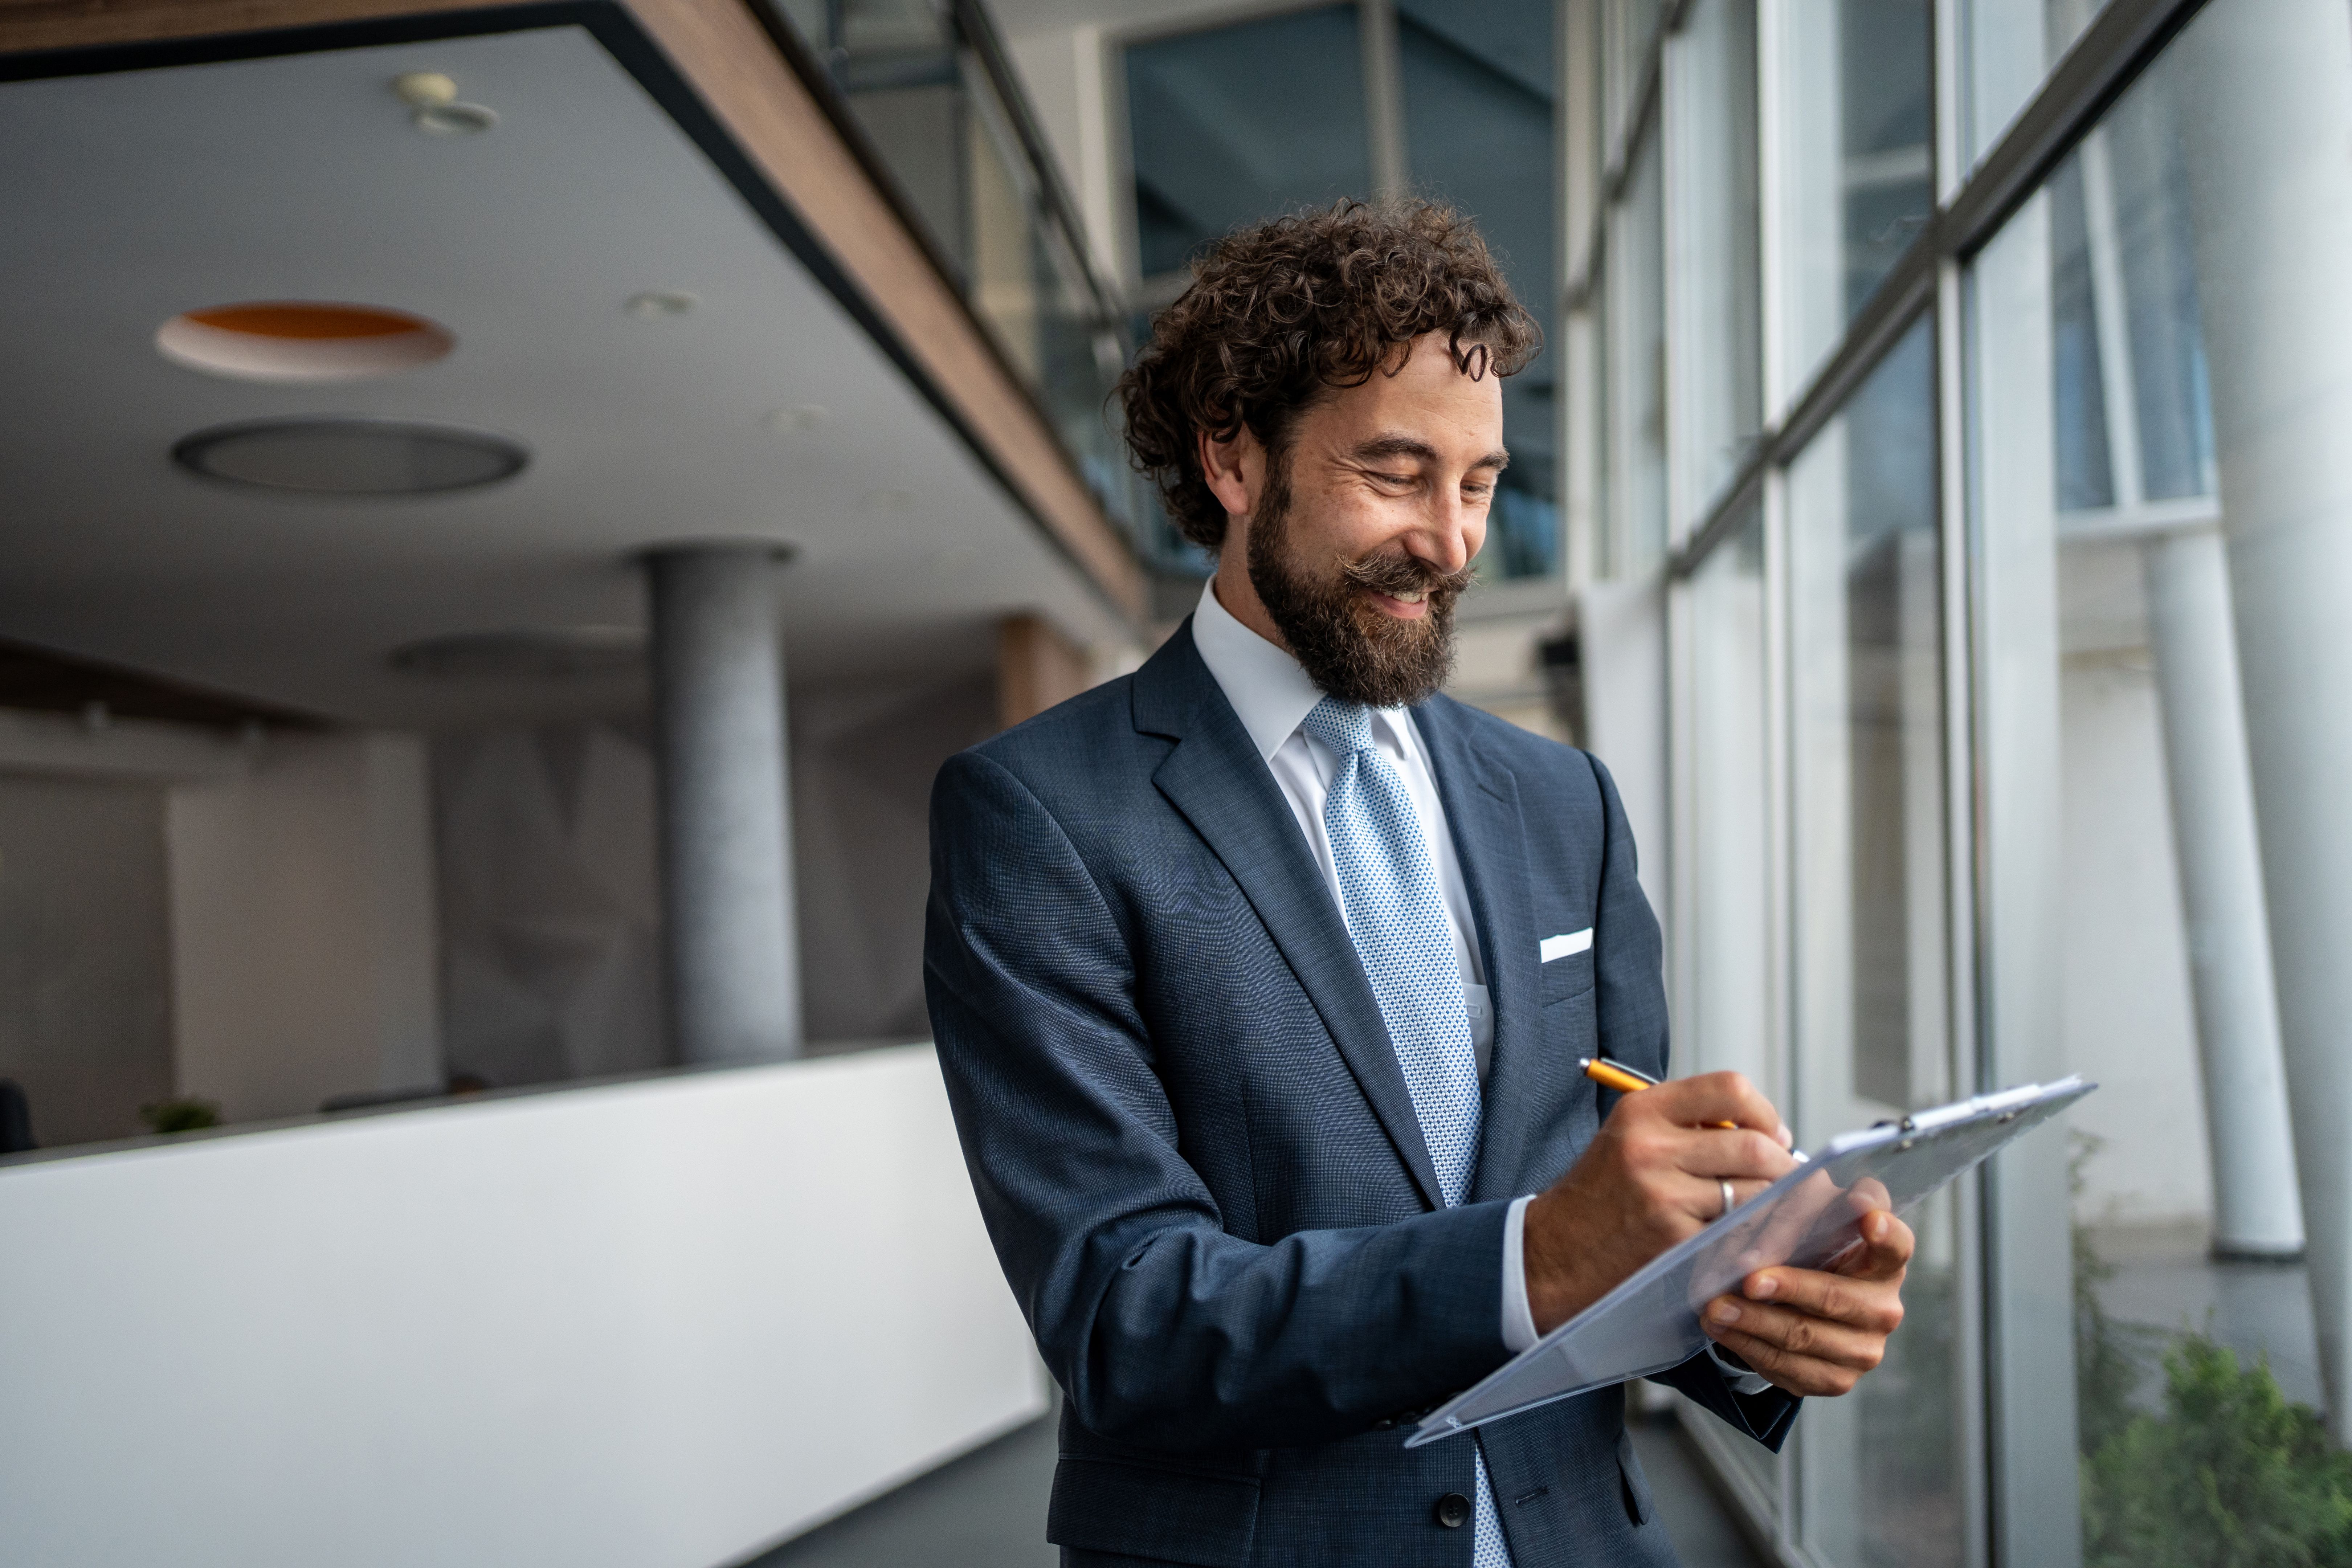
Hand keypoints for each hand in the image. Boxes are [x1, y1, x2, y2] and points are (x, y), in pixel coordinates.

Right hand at [1521, 1072, 1797, 1333]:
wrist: (1553, 1251)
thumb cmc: (1602, 1193)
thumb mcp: (1631, 1137)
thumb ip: (1690, 1125)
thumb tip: (1770, 1133)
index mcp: (1642, 1111)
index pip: (1730, 1088)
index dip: (1765, 1112)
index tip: (1771, 1133)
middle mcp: (1650, 1147)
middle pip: (1754, 1145)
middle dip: (1782, 1164)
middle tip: (1782, 1177)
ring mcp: (1662, 1196)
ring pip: (1753, 1191)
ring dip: (1770, 1202)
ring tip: (1761, 1207)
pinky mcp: (1672, 1240)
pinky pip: (1736, 1231)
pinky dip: (1748, 1234)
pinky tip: (1738, 1235)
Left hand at [1700, 1205, 1911, 1396]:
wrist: (1803, 1304)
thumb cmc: (1811, 1251)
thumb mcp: (1817, 1224)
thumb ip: (1816, 1205)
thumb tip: (1794, 1183)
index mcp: (1886, 1263)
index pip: (1896, 1246)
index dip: (1884, 1233)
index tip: (1867, 1217)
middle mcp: (1883, 1308)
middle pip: (1837, 1298)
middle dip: (1790, 1288)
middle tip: (1749, 1279)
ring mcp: (1862, 1349)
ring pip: (1805, 1337)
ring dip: (1756, 1322)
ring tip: (1716, 1306)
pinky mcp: (1835, 1378)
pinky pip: (1788, 1366)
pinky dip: (1749, 1346)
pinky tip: (1722, 1329)